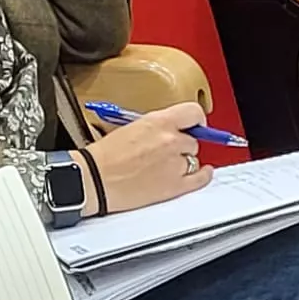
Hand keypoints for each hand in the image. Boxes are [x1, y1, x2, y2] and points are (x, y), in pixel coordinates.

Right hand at [78, 101, 213, 214]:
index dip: (196, 120)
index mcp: (158, 122)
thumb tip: (171, 130)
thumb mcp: (133, 127)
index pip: (193, 113)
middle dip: (183, 144)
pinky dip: (203, 176)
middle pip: (194, 140)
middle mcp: (171, 141)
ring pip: (194, 159)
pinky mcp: (174, 186)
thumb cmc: (105, 155)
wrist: (94, 179)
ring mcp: (175, 165)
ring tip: (168, 165)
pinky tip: (203, 172)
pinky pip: (199, 179)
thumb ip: (156, 127)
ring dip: (184, 161)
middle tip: (170, 149)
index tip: (195, 124)